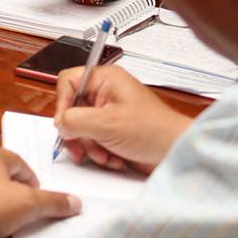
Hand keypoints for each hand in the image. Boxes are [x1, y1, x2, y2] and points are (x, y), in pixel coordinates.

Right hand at [55, 64, 192, 173]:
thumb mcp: (106, 123)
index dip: (62, 103)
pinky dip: (99, 152)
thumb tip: (60, 124)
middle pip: (71, 109)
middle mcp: (105, 93)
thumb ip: (74, 120)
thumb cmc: (153, 131)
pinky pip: (92, 140)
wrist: (177, 153)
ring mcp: (108, 112)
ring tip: (104, 155)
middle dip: (77, 133)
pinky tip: (113, 158)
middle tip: (79, 148)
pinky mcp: (112, 130)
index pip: (67, 82)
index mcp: (104, 79)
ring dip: (89, 146)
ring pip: (80, 128)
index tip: (65, 123)